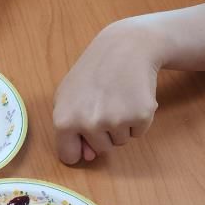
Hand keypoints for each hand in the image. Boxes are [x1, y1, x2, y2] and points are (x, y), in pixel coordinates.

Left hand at [53, 20, 161, 163]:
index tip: (83, 139)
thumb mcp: (67, 97)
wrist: (125, 47)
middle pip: (100, 150)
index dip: (77, 150)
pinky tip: (132, 97)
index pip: (68, 157)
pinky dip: (137, 120)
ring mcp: (115, 121)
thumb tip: (87, 157)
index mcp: (64, 121)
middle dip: (103, 134)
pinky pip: (137, 133)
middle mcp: (88, 124)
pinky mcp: (140, 116)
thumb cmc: (92, 74)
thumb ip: (69, 129)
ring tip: (117, 99)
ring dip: (120, 126)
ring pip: (119, 142)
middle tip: (104, 105)